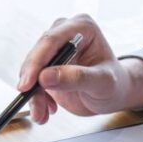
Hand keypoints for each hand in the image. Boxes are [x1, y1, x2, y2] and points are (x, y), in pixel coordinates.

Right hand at [18, 14, 142, 123]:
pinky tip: (47, 110)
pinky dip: (36, 98)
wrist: (113, 95)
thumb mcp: (102, 82)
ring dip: (33, 94)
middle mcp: (65, 34)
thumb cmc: (114, 84)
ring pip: (32, 70)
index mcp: (82, 27)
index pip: (52, 40)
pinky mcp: (47, 66)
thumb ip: (77, 78)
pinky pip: (33, 81)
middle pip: (38, 54)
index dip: (36, 61)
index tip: (28, 83)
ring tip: (41, 114)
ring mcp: (54, 50)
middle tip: (27, 99)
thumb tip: (45, 77)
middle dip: (31, 80)